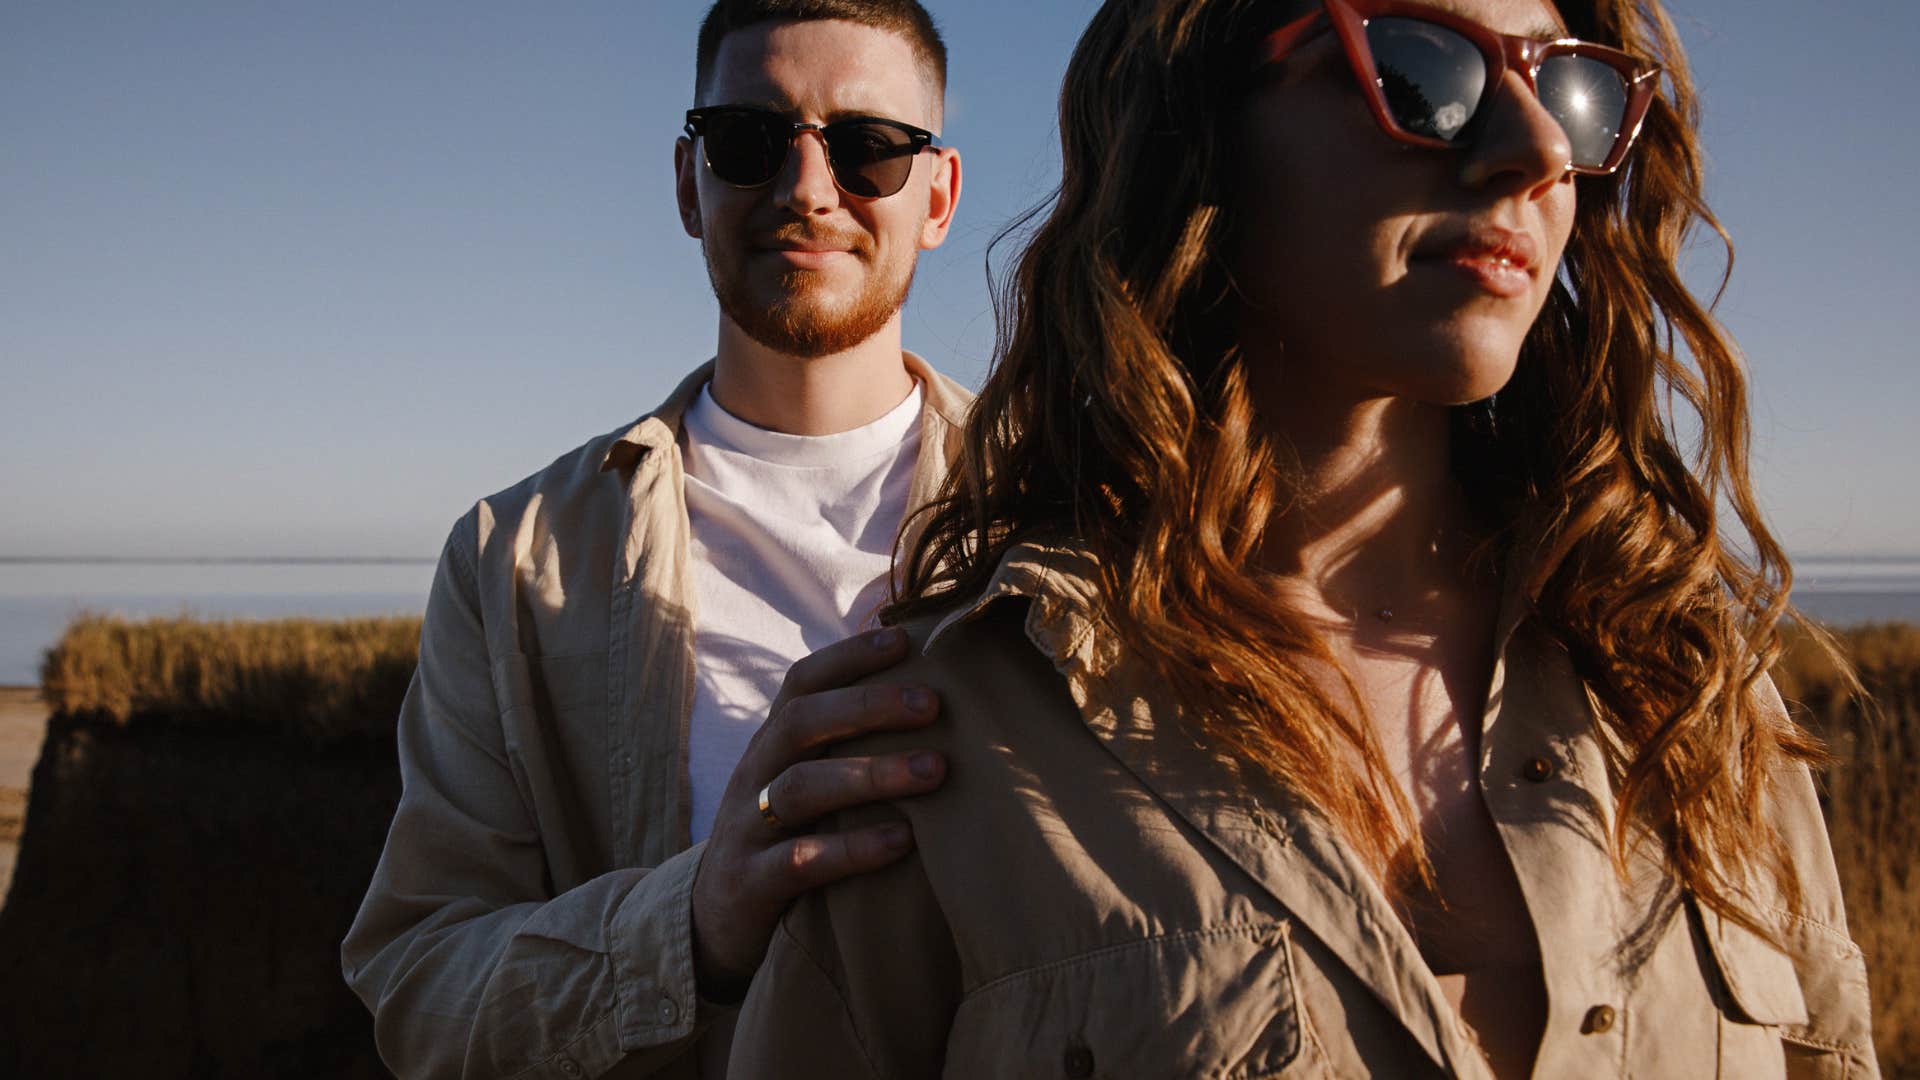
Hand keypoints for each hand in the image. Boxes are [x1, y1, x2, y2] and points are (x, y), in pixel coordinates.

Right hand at [689, 626, 944, 997]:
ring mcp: (748, 829)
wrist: (714, 923)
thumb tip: (931, 702)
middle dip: (868, 706)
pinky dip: (853, 848)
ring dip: (871, 774)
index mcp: (771, 746)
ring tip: (934, 770)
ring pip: (801, 788)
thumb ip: (846, 748)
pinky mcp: (752, 884)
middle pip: (801, 722)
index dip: (848, 656)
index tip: (905, 640)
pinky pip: (800, 861)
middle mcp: (754, 776)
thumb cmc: (786, 841)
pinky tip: (903, 841)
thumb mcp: (805, 786)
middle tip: (932, 704)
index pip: (802, 682)